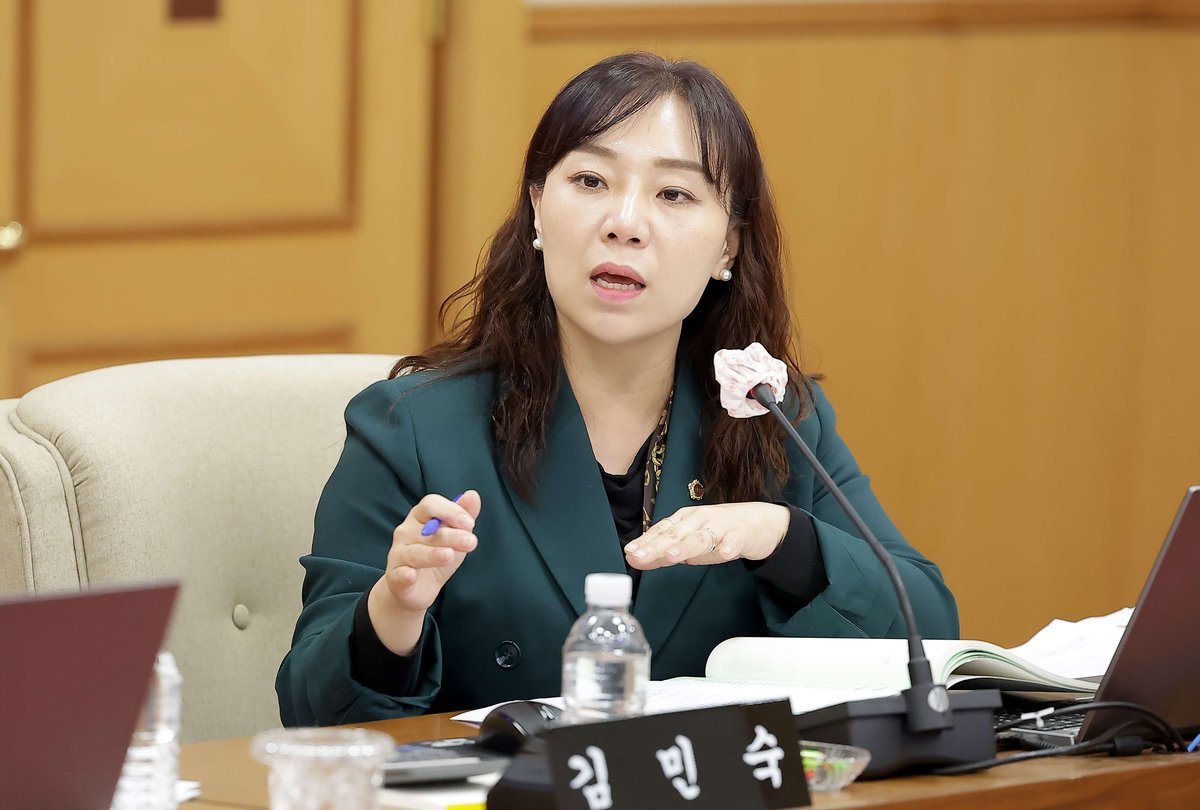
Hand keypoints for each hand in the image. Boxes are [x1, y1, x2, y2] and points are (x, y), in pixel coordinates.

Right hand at [368, 490, 480, 653]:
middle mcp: (405, 532)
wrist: (416, 588)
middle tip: (471, 541)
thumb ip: (463, 515)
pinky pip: (399, 574)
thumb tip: (473, 494)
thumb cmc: (436, 555)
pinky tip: (411, 574)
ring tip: (449, 555)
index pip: (430, 504)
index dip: (450, 510)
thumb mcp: (454, 535)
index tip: (469, 522)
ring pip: (415, 552)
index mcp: (419, 517)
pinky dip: (404, 574)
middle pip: (427, 530)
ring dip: (432, 554)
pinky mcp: (395, 577)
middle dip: (450, 535)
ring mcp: (398, 554)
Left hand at [623, 502, 788, 570]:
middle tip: (638, 556)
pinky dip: (730, 546)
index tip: (630, 553)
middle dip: (656, 546)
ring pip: (702, 538)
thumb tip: (638, 559)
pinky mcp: (742, 534)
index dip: (646, 542)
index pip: (662, 531)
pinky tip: (726, 553)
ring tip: (673, 556)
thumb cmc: (721, 531)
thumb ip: (667, 551)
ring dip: (687, 546)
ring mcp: (721, 526)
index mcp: (686, 520)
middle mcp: (700, 520)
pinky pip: (735, 541)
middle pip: (676, 535)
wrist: (761, 521)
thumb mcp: (692, 540)